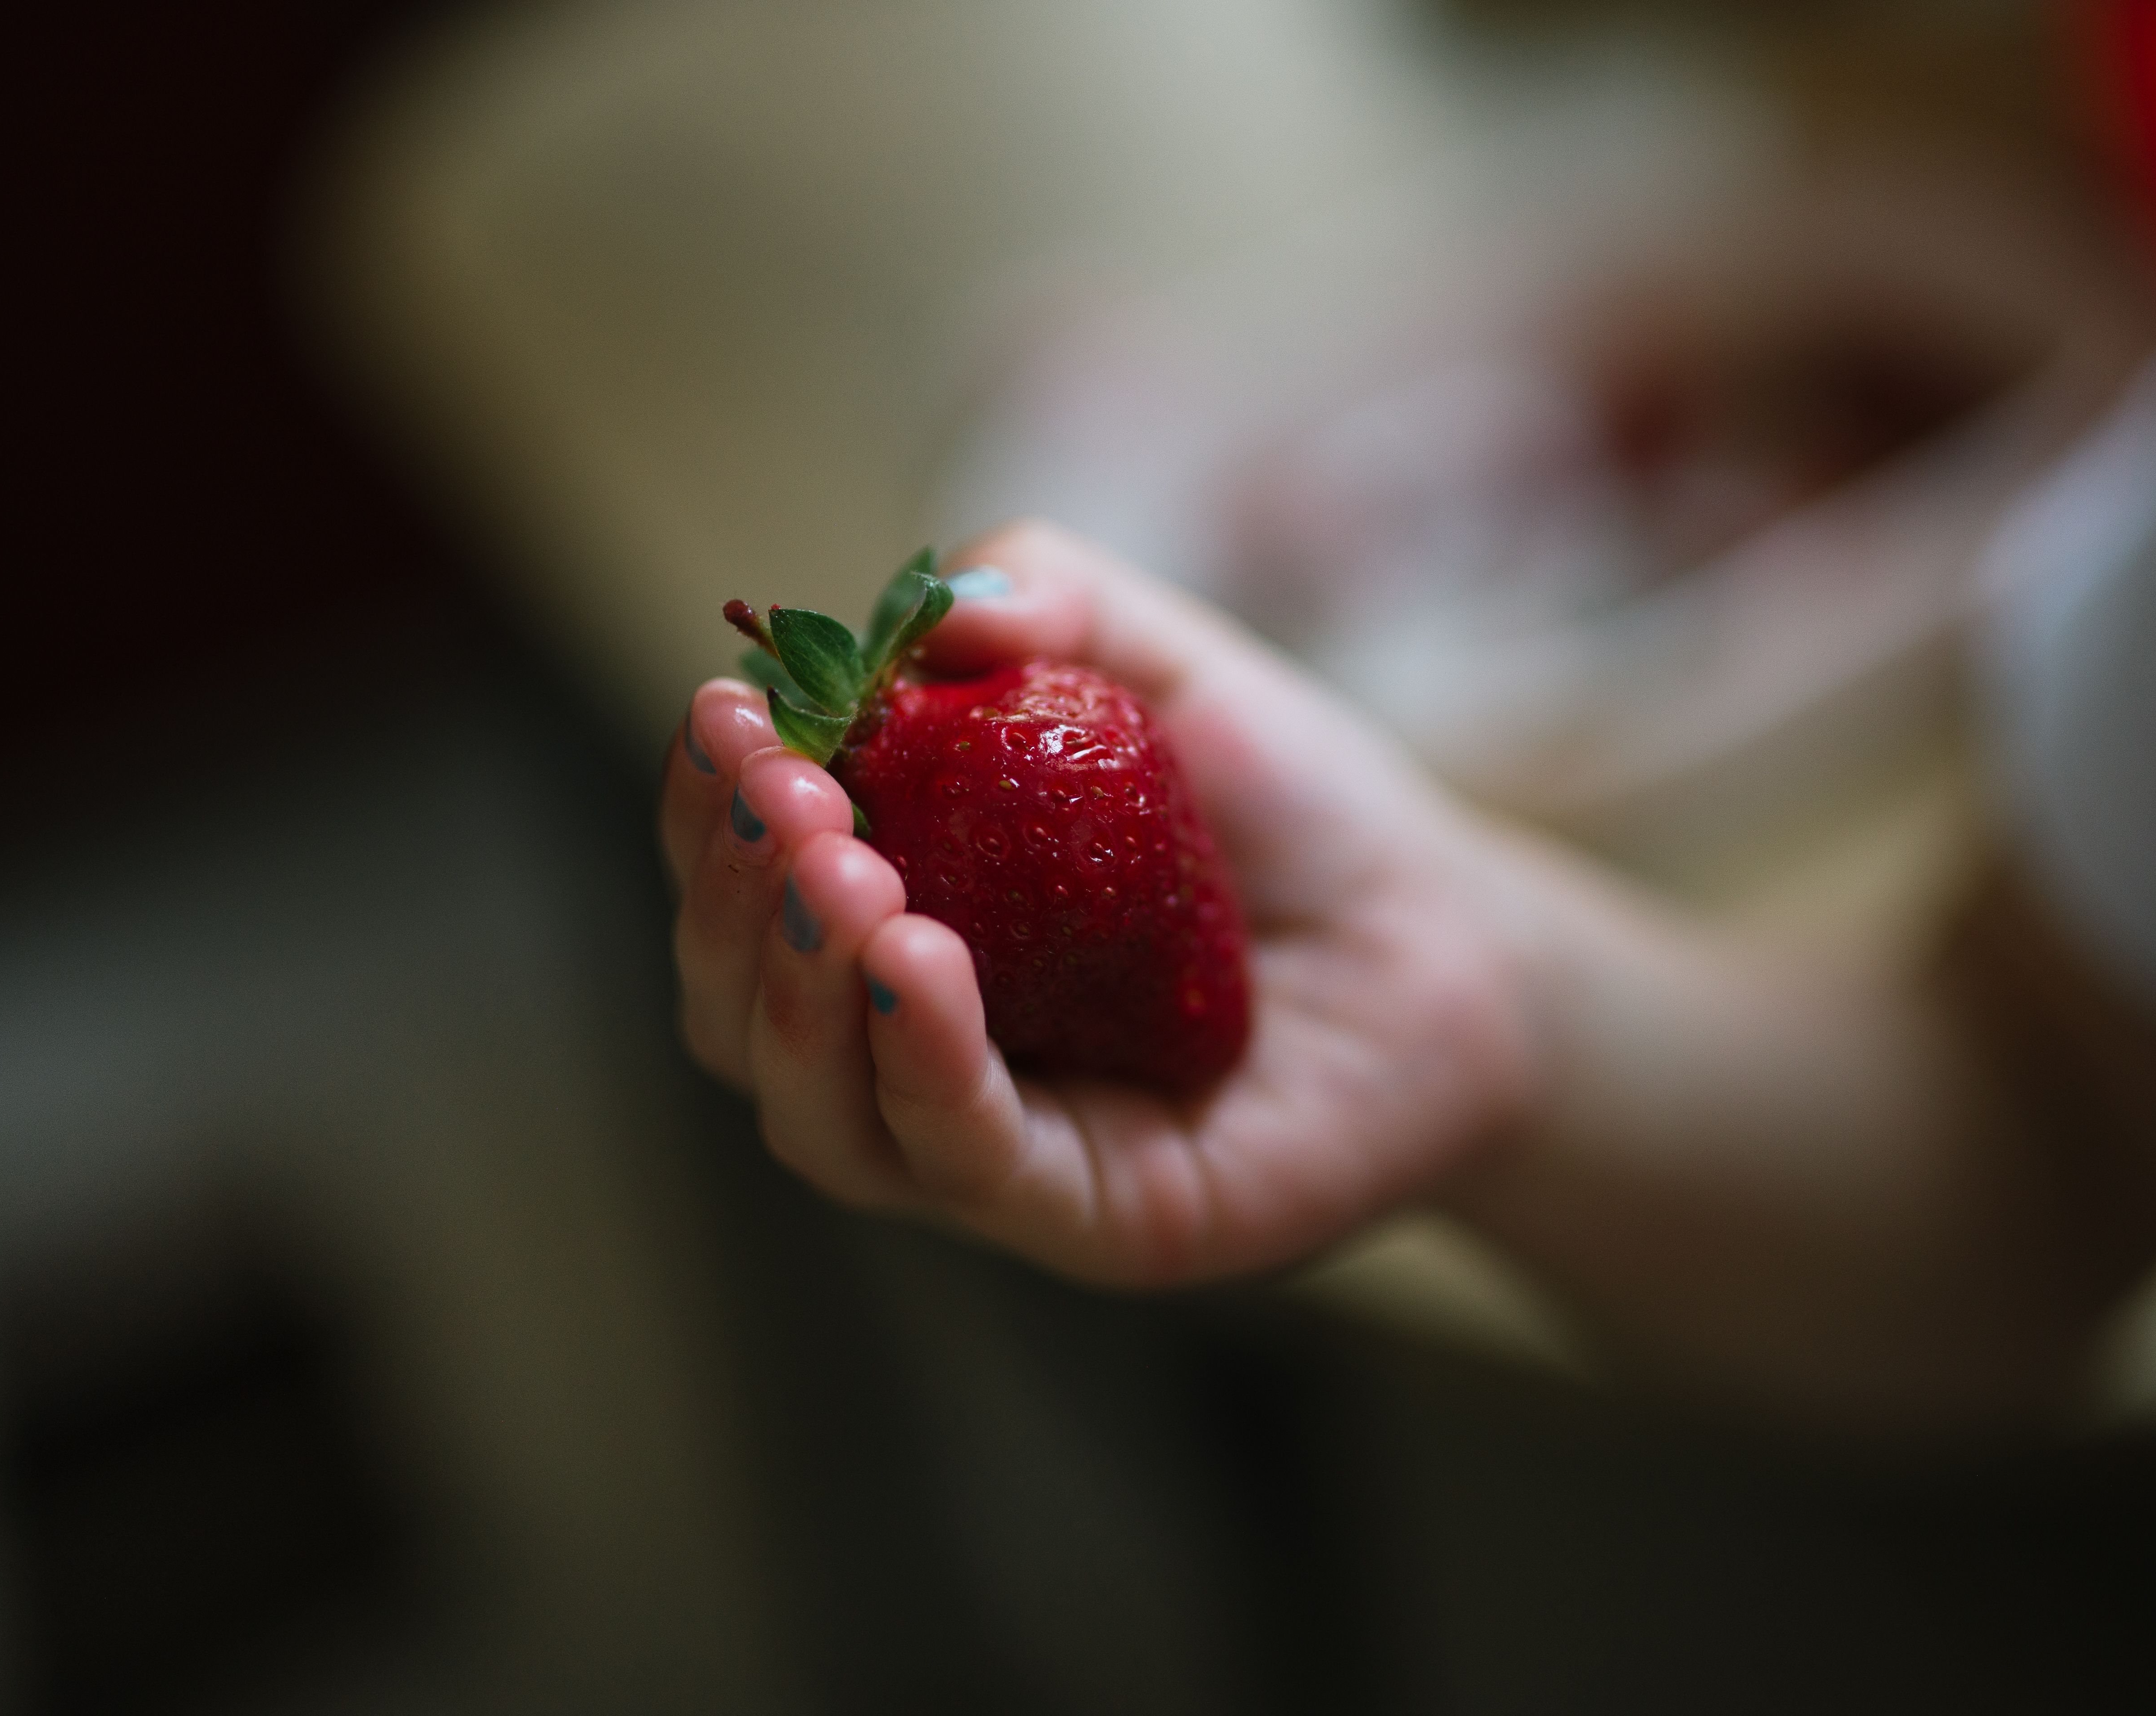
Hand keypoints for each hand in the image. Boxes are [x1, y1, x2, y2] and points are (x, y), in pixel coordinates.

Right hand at [661, 521, 1535, 1285]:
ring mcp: (994, 1141)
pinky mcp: (1091, 1214)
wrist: (1450, 939)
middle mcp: (917, 1040)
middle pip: (742, 1010)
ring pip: (817, 1112)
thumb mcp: (1165, 662)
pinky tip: (917, 962)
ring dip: (795, 986)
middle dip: (728, 894)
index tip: (724, 710)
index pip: (746, 883)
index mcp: (900, 909)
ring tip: (836, 870)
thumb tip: (940, 612)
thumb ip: (1052, 598)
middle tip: (779, 791)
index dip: (705, 805)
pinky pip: (962, 1163)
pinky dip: (921, 1064)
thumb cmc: (1293, 805)